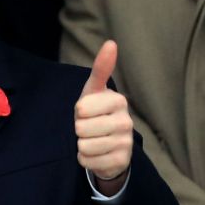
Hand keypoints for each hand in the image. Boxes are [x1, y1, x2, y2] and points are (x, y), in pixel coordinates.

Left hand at [75, 40, 132, 193]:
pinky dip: (86, 160)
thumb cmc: (96, 113)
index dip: (78, 113)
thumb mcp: (93, 91)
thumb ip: (100, 69)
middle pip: (81, 129)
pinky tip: (96, 154)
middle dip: (79, 130)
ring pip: (85, 146)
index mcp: (118, 101)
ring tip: (92, 140)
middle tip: (89, 128)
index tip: (87, 112)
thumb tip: (111, 43)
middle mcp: (126, 121)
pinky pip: (88, 161)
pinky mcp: (121, 161)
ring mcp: (126, 142)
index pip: (81, 108)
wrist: (108, 145)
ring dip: (82, 145)